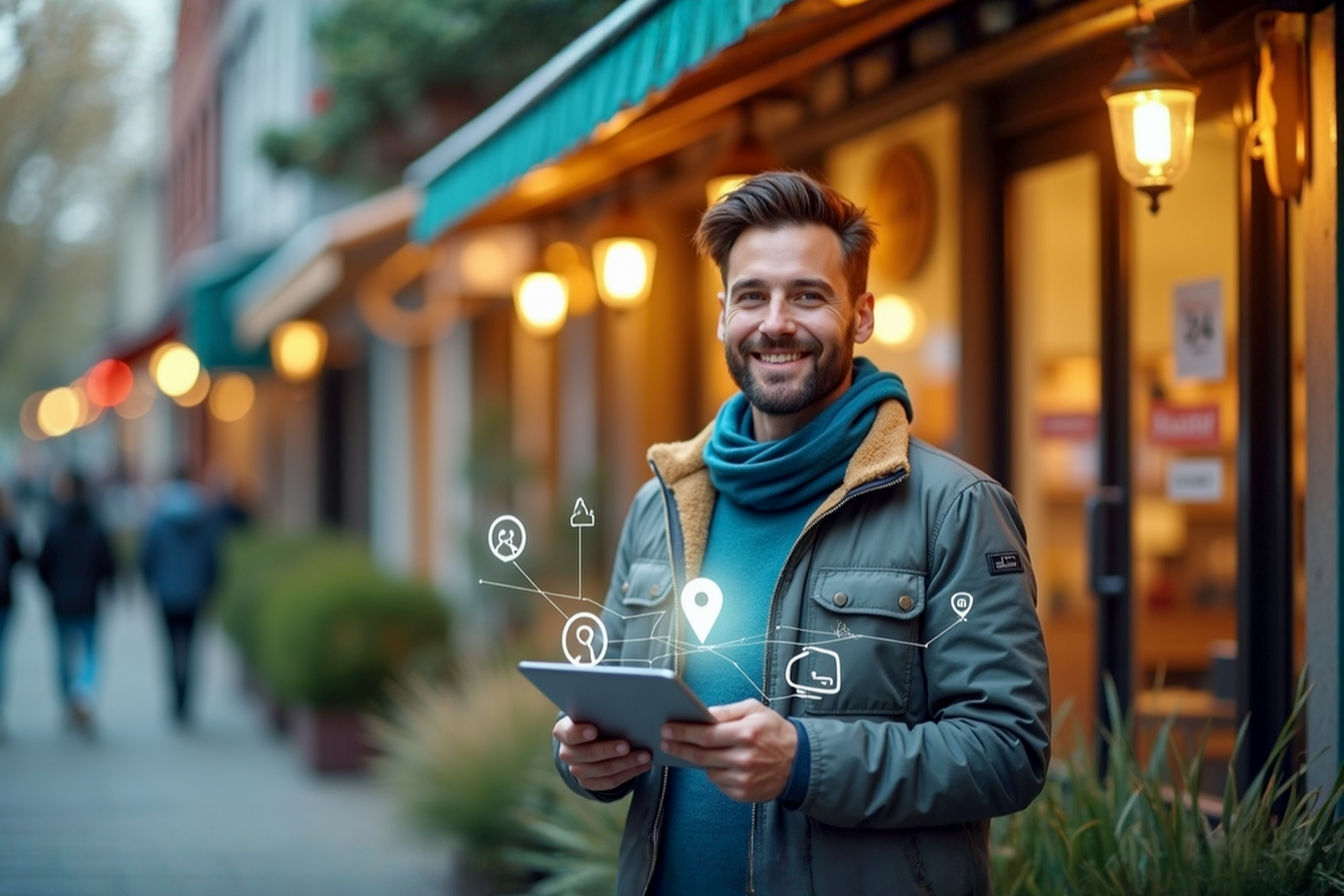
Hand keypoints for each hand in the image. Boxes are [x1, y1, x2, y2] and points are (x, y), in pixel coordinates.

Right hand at [553, 715, 651, 791]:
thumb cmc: (595, 719)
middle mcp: (567, 753)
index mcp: (564, 732)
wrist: (588, 740)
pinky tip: (643, 766)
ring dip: (626, 763)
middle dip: (609, 750)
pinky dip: (629, 774)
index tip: (594, 730)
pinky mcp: (589, 783)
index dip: (580, 733)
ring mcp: (577, 770)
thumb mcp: (593, 712)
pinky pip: (610, 782)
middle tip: (627, 745)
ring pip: (603, 771)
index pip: (569, 733)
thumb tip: (624, 707)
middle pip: (588, 754)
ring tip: (645, 756)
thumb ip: (601, 711)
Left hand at [660, 699, 796, 801]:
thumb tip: (702, 714)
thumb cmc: (774, 731)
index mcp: (747, 733)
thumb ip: (727, 711)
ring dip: (697, 760)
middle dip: (679, 747)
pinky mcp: (743, 793)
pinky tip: (718, 763)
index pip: (706, 735)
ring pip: (708, 770)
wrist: (799, 761)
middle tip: (664, 741)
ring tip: (691, 749)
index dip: (683, 732)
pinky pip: (718, 782)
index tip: (667, 728)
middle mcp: (744, 758)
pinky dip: (714, 771)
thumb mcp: (755, 710)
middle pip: (701, 755)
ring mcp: (743, 779)